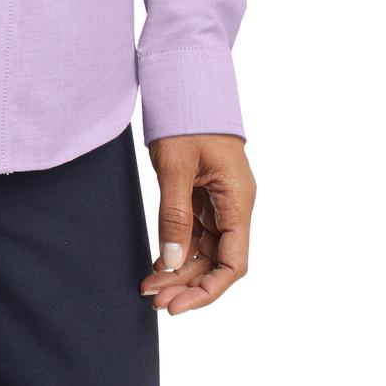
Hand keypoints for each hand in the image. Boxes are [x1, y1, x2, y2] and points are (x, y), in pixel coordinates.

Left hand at [138, 134, 254, 313]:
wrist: (186, 80)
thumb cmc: (187, 116)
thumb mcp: (176, 166)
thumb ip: (174, 215)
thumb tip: (170, 261)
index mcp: (238, 199)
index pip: (233, 263)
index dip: (208, 291)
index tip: (177, 305)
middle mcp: (234, 205)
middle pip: (217, 262)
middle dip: (187, 284)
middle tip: (152, 299)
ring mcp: (219, 200)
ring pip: (204, 250)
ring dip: (179, 271)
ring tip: (148, 287)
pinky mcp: (204, 194)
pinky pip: (194, 232)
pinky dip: (176, 250)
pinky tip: (156, 264)